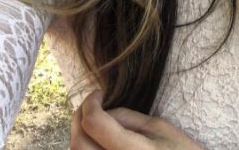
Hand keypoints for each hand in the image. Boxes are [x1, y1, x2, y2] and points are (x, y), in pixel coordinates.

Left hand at [70, 90, 203, 149]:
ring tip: (92, 123)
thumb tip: (103, 110)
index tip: (98, 94)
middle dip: (78, 118)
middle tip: (89, 105)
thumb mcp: (160, 129)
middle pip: (78, 144)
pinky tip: (96, 143)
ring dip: (78, 137)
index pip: (94, 123)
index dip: (90, 103)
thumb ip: (128, 118)